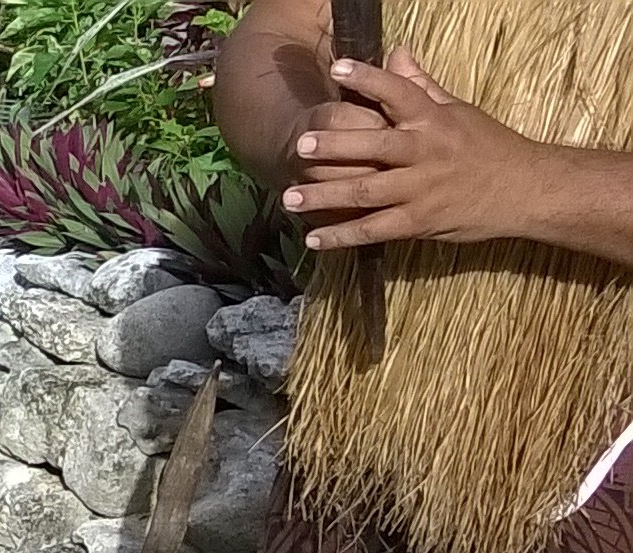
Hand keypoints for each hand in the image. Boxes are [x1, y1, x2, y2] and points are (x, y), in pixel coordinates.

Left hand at [283, 50, 552, 249]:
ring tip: (288, 197)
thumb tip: (396, 52)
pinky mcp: (419, 221)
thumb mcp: (458, 111)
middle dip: (335, 145)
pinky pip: (374, 230)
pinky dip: (342, 235)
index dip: (368, 79)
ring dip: (325, 196)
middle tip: (299, 145)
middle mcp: (426, 152)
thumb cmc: (488, 146)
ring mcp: (421, 189)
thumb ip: (421, 85)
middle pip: (374, 146)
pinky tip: (313, 239)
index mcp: (434, 120)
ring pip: (367, 191)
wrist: (527, 190)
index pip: (399, 92)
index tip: (338, 67)